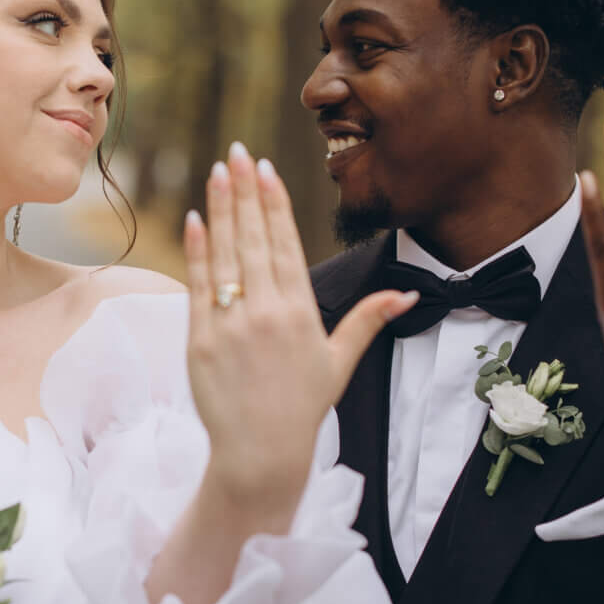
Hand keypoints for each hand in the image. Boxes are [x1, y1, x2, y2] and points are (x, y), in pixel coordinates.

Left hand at [181, 142, 415, 520]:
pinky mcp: (201, 340)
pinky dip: (197, 250)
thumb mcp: (340, 362)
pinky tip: (196, 218)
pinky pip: (199, 286)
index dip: (275, 203)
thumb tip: (406, 293)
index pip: (286, 245)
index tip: (266, 168)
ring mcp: (231, 325)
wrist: (260, 452)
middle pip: (255, 239)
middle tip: (237, 151)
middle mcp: (267, 313)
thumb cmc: (302, 407)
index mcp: (301, 314)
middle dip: (246, 192)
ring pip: (225, 255)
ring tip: (217, 171)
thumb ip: (368, 320)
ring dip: (221, 209)